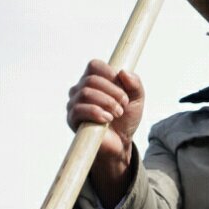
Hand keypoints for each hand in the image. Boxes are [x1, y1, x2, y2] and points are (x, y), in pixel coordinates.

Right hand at [67, 60, 144, 205]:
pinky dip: (96, 112)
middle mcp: (80, 89)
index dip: (110, 73)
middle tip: (124, 105)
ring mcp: (74, 103)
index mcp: (94, 80)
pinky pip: (78, 109)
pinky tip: (107, 119)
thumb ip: (135, 84)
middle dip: (112, 92)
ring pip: (85, 93)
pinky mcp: (72, 119)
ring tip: (117, 113)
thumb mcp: (137, 99)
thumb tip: (123, 72)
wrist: (120, 142)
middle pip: (91, 80)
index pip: (94, 65)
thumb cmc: (126, 118)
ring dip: (106, 102)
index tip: (123, 88)